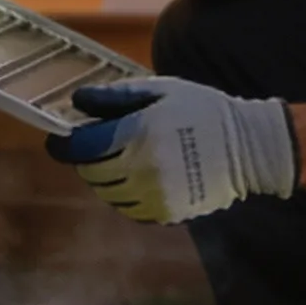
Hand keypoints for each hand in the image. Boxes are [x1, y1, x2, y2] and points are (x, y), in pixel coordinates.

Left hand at [45, 79, 298, 224]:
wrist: (248, 148)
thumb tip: (78, 101)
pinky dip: (124, 195)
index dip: (63, 145)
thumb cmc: (202, 111)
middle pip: (91, 172)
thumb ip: (116, 97)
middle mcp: (141, 169)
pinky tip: (138, 178)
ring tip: (119, 160)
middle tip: (94, 147)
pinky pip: (129, 208)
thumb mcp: (161, 92)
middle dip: (86, 160)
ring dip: (104, 178)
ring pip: (108, 193)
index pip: (81, 148)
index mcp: (138, 134)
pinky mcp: (165, 213)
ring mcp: (153, 195)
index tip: (57, 141)